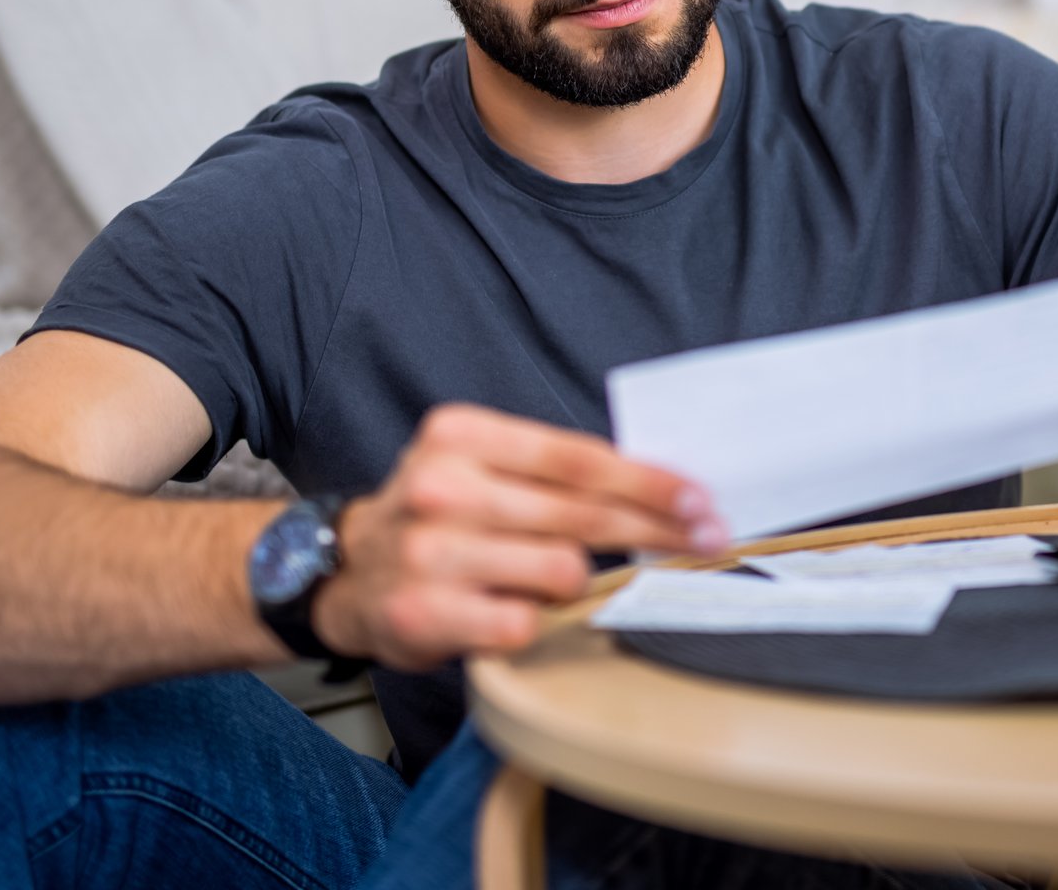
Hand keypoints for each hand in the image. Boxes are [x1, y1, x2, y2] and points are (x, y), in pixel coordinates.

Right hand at [318, 403, 722, 671]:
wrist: (351, 574)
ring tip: (544, 577)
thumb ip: (553, 470)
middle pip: (581, 512)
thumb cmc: (439, 516)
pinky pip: (525, 622)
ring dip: (574, 578)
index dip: (649, 481)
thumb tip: (659, 488)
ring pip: (562, 568)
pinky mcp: (425, 613)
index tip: (699, 500)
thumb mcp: (481, 466)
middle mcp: (441, 487)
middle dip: (655, 528)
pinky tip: (510, 609)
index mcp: (460, 435)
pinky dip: (534, 620)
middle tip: (707, 540)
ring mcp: (429, 552)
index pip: (578, 458)